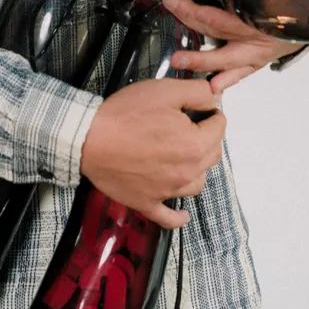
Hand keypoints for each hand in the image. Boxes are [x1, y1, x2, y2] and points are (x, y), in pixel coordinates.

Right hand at [79, 77, 226, 228]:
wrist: (89, 138)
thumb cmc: (126, 113)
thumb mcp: (165, 90)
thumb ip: (198, 92)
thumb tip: (214, 99)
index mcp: (194, 145)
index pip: (219, 127)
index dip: (211, 113)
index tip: (200, 108)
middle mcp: (186, 172)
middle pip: (212, 155)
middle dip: (207, 137)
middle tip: (190, 126)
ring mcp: (167, 191)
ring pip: (197, 184)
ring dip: (197, 169)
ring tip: (183, 156)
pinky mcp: (147, 203)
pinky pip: (170, 218)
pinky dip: (179, 217)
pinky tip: (183, 213)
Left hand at [164, 0, 308, 89]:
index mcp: (264, 15)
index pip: (218, 17)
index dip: (191, 10)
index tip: (171, 0)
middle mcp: (261, 37)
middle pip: (219, 38)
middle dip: (192, 34)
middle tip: (171, 30)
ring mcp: (262, 51)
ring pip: (229, 63)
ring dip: (204, 64)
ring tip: (181, 65)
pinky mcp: (264, 58)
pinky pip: (245, 72)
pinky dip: (230, 78)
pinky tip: (215, 87)